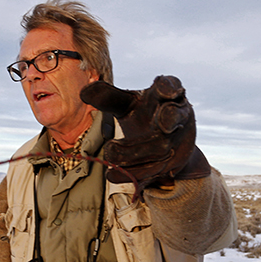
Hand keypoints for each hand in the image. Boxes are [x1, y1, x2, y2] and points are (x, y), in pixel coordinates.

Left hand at [81, 75, 210, 194]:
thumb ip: (108, 98)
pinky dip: (132, 174)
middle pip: (173, 116)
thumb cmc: (144, 115)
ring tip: (109, 151)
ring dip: (135, 151)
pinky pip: (153, 171)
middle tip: (161, 125)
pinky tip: (111, 175)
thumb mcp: (127, 104)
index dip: (169, 87)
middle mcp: (177, 117)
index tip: (166, 92)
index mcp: (165, 96)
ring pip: (161, 146)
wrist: (165, 145)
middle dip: (169, 118)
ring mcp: (176, 142)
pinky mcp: (170, 165)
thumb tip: (84, 92)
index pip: (171, 85)